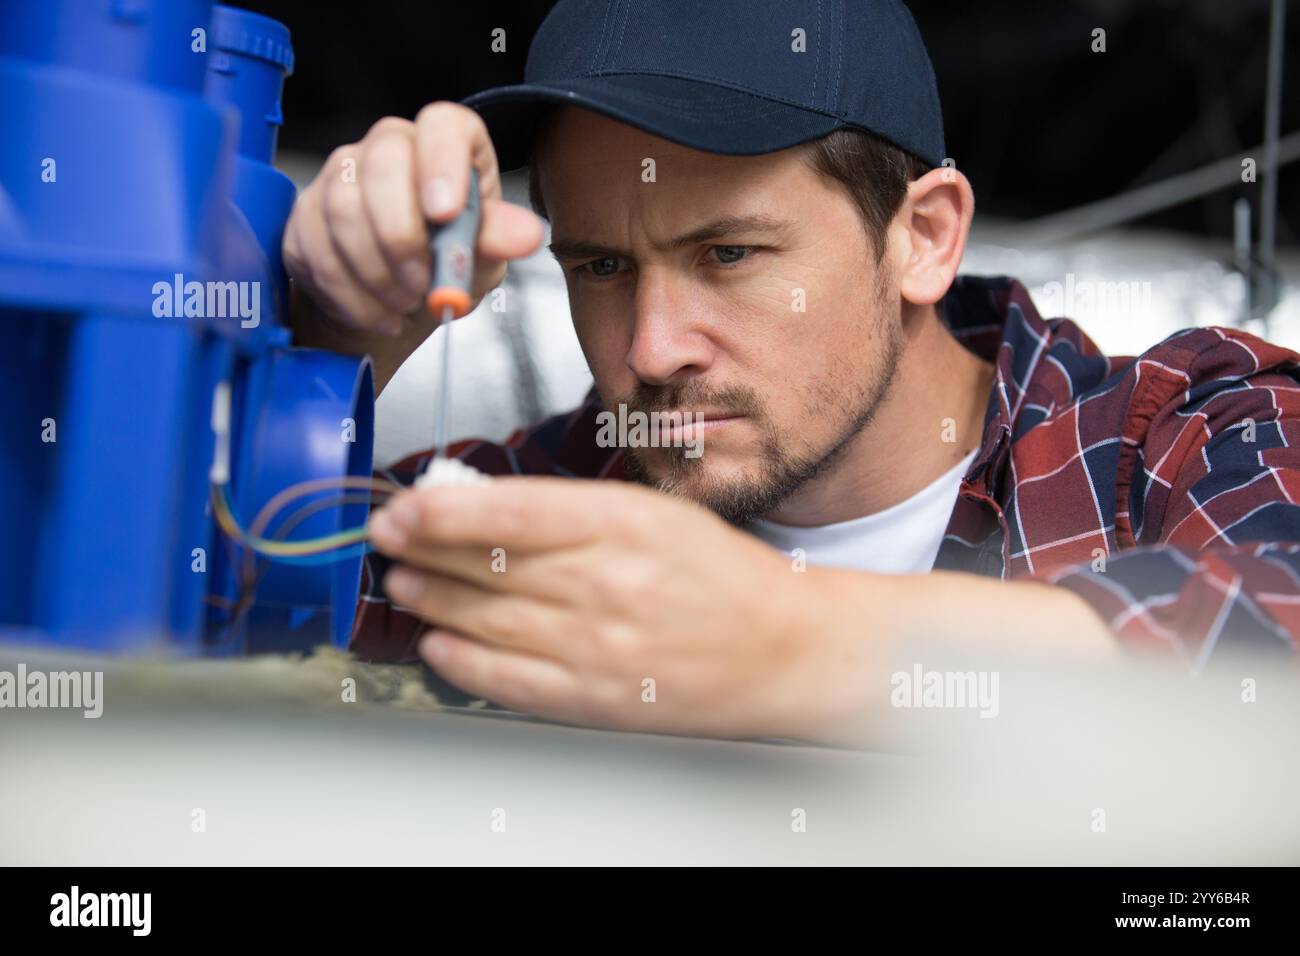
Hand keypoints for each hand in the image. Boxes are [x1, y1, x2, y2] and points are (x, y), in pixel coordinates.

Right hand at [282, 102, 544, 385]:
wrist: (394, 307)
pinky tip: (376, 313)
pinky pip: (314, 246)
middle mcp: (391, 147)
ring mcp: (341, 174)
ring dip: (376, 273)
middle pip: (383, 161)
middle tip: (420, 287)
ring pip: (343, 208)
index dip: (442, 161)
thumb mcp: (481, 260)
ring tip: (403, 304)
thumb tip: (527, 234)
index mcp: (447, 147)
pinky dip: (349, 293)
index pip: (444, 124)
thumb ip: (498, 241)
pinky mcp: (305, 212)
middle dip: (401, 236)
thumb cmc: (444, 270)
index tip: (443, 213)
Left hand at [366, 478, 847, 740]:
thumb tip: (482, 507)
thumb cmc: (719, 576)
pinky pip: (510, 681)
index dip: (441, 510)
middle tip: (388, 540)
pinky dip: (463, 663)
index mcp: (624, 524)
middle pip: (487, 566)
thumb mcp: (652, 514)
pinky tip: (437, 645)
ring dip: (432, 602)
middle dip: (423, 551)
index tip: (402, 506)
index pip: (509, 512)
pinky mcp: (597, 699)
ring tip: (406, 585)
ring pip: (487, 621)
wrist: (781, 651)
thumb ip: (571, 510)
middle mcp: (607, 584)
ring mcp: (600, 648)